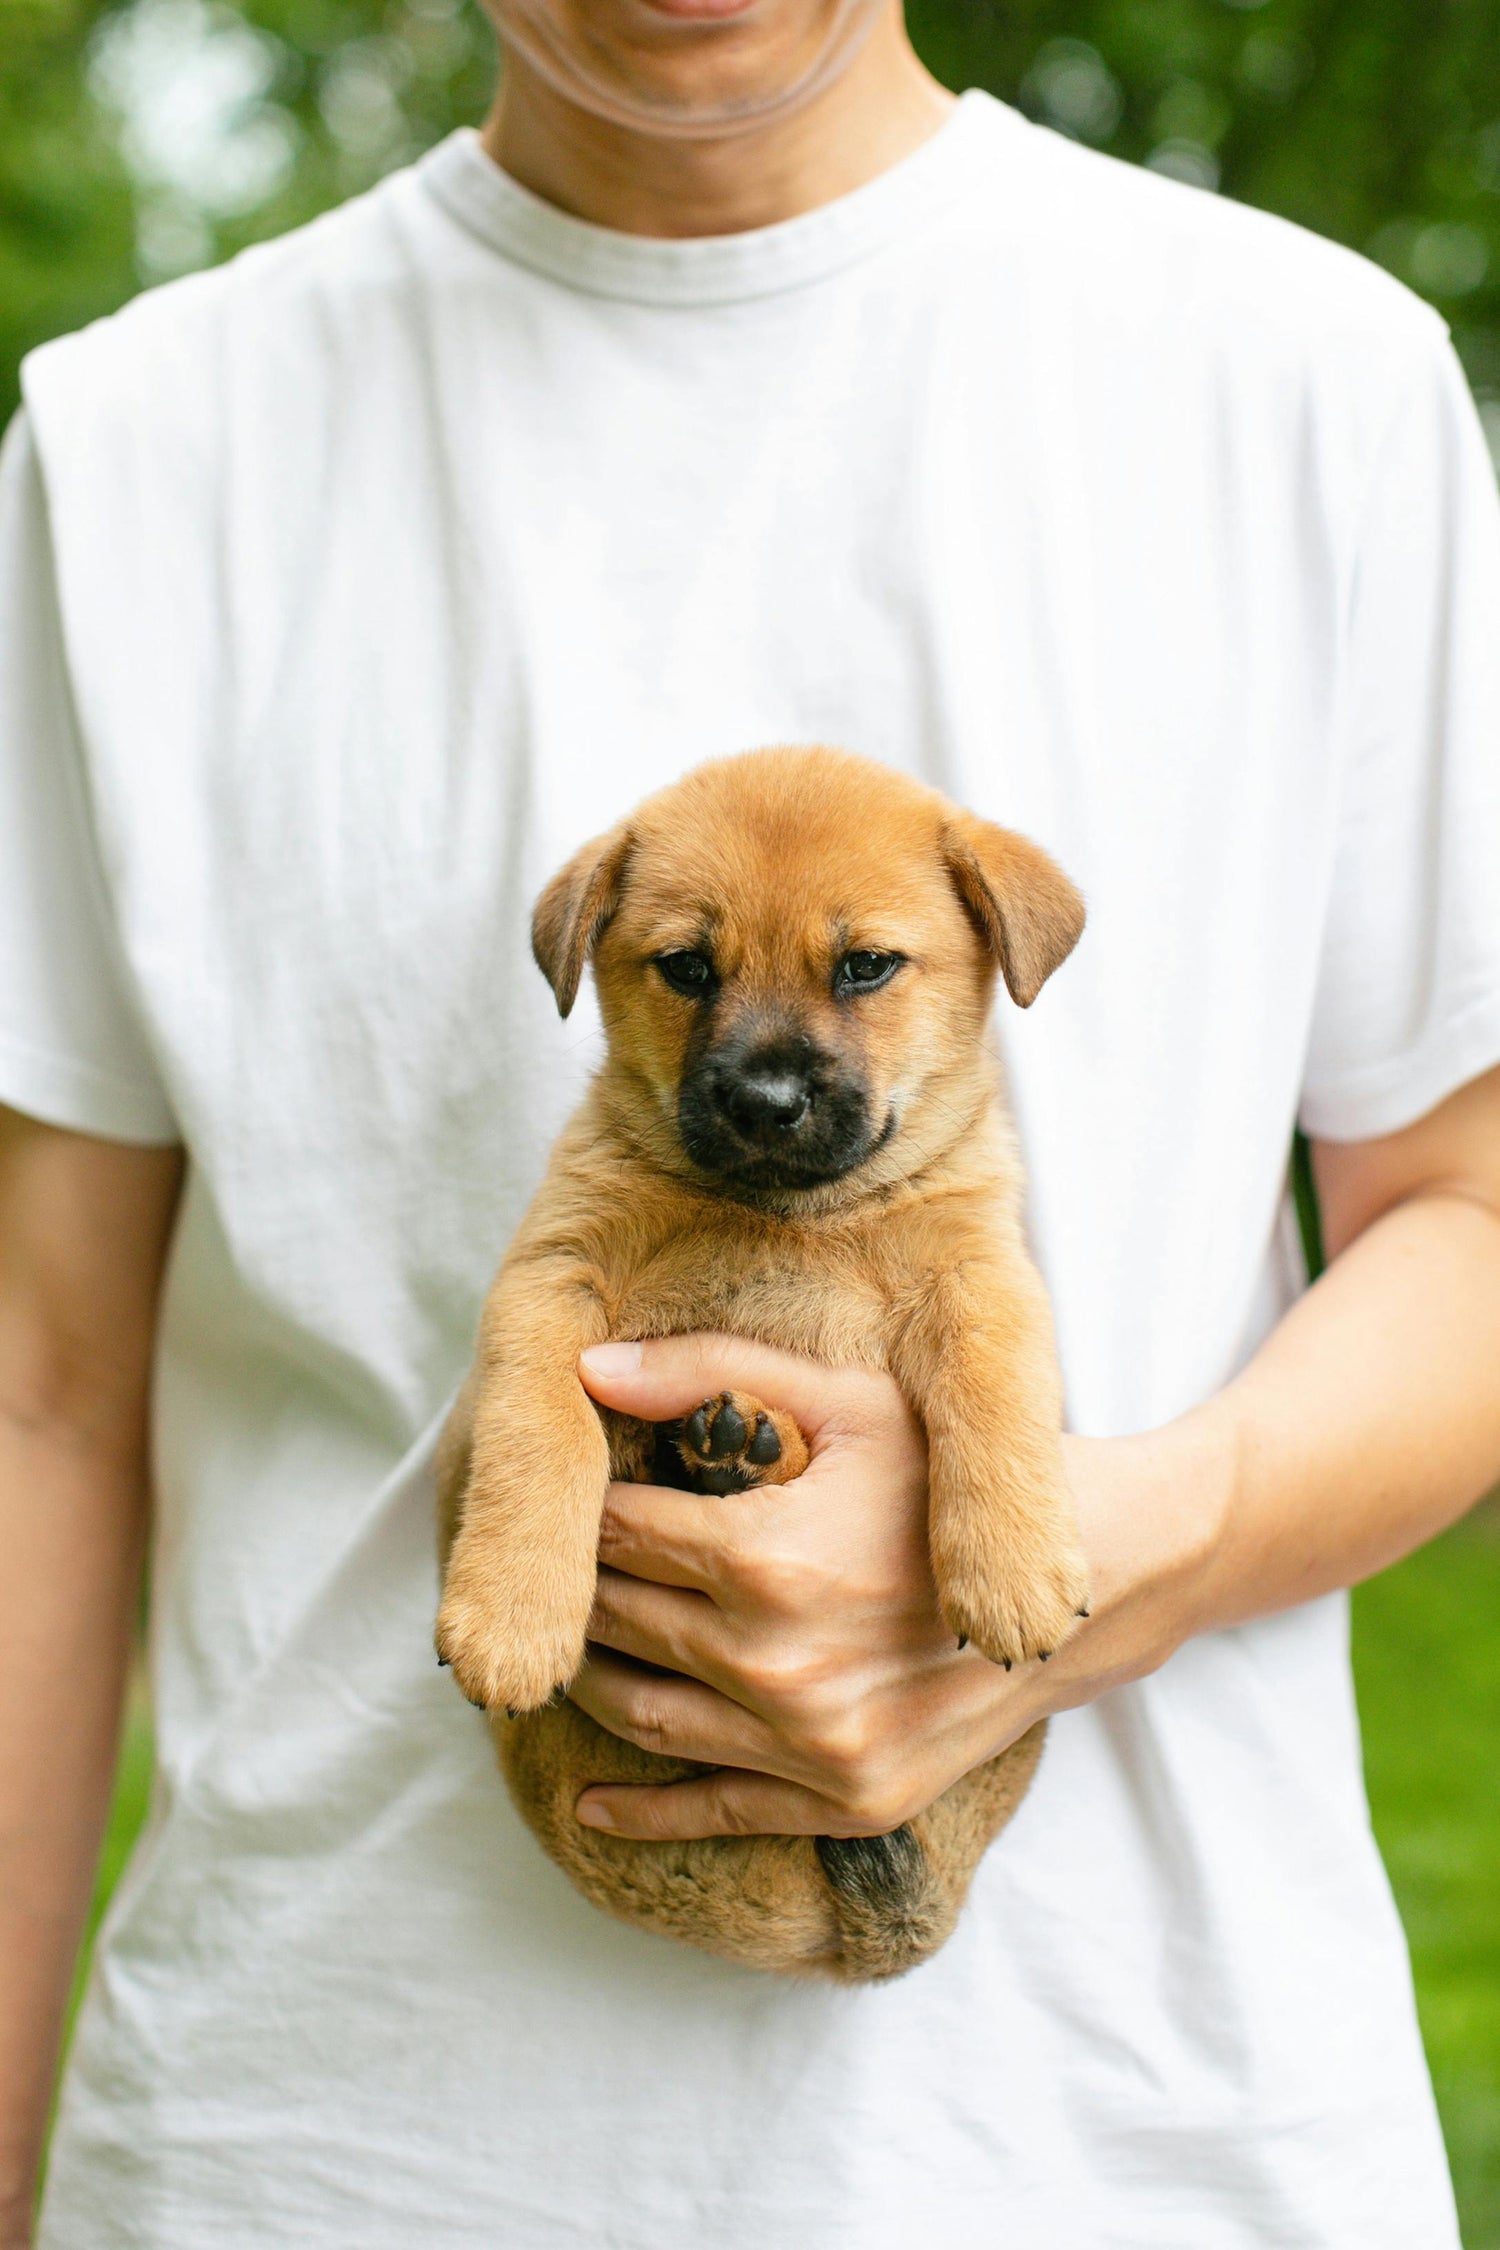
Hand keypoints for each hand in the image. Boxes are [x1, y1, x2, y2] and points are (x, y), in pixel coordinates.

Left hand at [569, 1336, 1229, 1840]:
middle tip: (548, 1566)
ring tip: (565, 1651)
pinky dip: (641, 1809)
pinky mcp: (845, 1799)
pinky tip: (590, 1800)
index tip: (567, 1492)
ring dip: (591, 1682)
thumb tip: (582, 1365)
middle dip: (577, 1589)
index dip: (580, 1509)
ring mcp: (812, 1745)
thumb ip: (713, 1370)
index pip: (617, 1535)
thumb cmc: (949, 1477)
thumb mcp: (847, 1401)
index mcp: (765, 1556)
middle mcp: (776, 1664)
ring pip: (644, 1716)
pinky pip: (712, 1811)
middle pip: (620, 1623)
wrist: (1078, 1587)